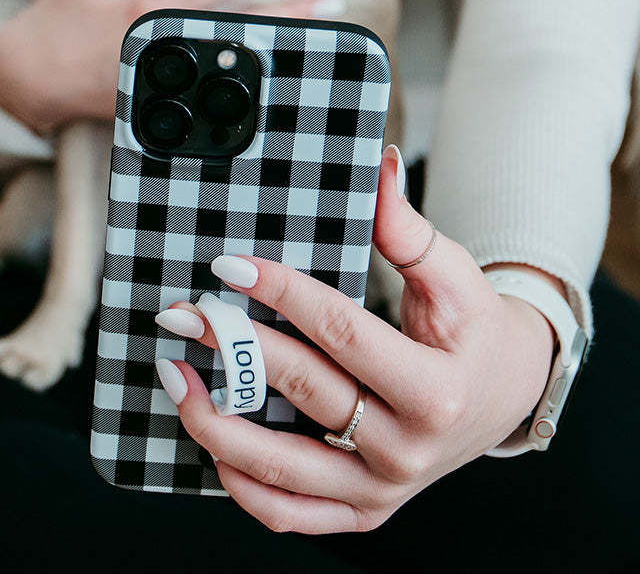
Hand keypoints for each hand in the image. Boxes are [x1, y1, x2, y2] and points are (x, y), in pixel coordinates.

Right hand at [0, 0, 342, 132]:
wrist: (30, 80)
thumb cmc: (59, 17)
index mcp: (150, 9)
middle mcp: (168, 47)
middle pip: (240, 27)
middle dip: (290, 14)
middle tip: (334, 2)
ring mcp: (170, 80)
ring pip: (236, 63)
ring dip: (279, 51)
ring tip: (319, 41)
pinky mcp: (165, 103)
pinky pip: (213, 92)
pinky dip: (246, 84)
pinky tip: (275, 80)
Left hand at [155, 145, 556, 533]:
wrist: (505, 393)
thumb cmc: (475, 328)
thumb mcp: (454, 274)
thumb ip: (408, 227)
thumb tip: (379, 165)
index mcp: (436, 389)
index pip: (340, 333)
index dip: (281, 294)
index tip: (231, 267)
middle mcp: (408, 449)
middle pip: (304, 392)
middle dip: (234, 346)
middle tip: (186, 313)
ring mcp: (384, 489)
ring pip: (283, 469)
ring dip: (217, 422)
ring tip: (174, 376)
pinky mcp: (366, 510)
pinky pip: (291, 514)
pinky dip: (243, 485)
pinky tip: (211, 442)